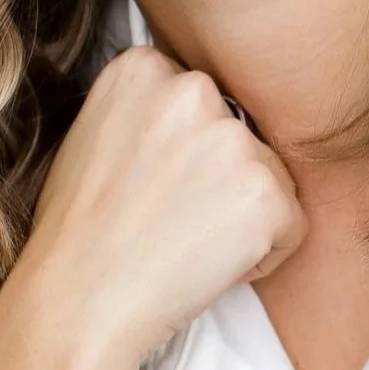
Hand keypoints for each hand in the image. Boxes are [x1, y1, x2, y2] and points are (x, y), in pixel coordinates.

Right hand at [15, 47, 305, 369]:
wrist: (76, 302)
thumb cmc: (78, 235)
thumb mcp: (96, 135)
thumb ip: (148, 111)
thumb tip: (198, 117)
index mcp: (144, 67)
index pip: (204, 106)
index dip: (185, 157)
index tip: (150, 187)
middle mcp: (192, 89)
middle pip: (242, 137)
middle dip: (219, 183)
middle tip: (167, 221)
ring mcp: (232, 140)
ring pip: (271, 180)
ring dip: (240, 220)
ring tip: (181, 244)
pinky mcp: (264, 194)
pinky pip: (292, 227)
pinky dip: (262, 258)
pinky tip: (206, 266)